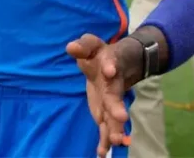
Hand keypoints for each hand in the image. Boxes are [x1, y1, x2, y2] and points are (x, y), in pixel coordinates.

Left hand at [67, 34, 133, 156]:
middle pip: (116, 97)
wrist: (117, 66)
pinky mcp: (106, 113)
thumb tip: (71, 47)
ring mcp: (111, 102)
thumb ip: (82, 46)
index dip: (110, 66)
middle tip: (122, 117)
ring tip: (115, 141)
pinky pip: (106, 128)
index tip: (110, 70)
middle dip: (118, 107)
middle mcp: (114, 87)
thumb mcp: (91, 45)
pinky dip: (105, 141)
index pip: (111, 65)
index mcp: (109, 66)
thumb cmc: (99, 55)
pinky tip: (102, 152)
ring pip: (114, 117)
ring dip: (115, 128)